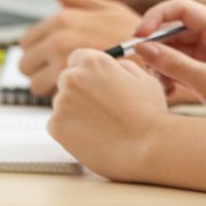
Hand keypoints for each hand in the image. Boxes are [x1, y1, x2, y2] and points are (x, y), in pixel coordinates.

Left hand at [19, 0, 140, 96]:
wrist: (159, 69)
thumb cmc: (137, 40)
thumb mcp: (106, 8)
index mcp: (63, 20)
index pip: (27, 42)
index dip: (41, 51)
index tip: (58, 56)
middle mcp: (57, 42)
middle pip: (25, 64)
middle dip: (42, 69)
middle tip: (66, 72)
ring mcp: (61, 68)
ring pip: (35, 85)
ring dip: (51, 88)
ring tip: (78, 84)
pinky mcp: (65, 93)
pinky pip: (50, 104)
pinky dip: (63, 103)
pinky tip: (83, 96)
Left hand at [47, 47, 169, 181]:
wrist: (147, 147)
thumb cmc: (149, 115)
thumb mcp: (143, 78)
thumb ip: (122, 67)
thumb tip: (112, 67)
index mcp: (93, 61)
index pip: (77, 58)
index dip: (88, 73)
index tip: (95, 84)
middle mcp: (73, 77)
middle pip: (68, 81)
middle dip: (80, 92)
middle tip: (100, 109)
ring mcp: (61, 102)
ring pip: (63, 104)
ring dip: (75, 111)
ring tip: (101, 126)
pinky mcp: (55, 126)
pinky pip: (57, 124)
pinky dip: (70, 130)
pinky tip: (92, 136)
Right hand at [129, 0, 205, 118]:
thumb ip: (173, 64)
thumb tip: (141, 47)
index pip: (181, 8)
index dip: (156, 17)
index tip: (137, 36)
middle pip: (173, 29)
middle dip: (155, 46)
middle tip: (145, 68)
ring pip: (172, 49)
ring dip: (160, 65)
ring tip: (163, 87)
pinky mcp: (205, 71)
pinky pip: (177, 65)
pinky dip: (168, 76)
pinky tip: (170, 92)